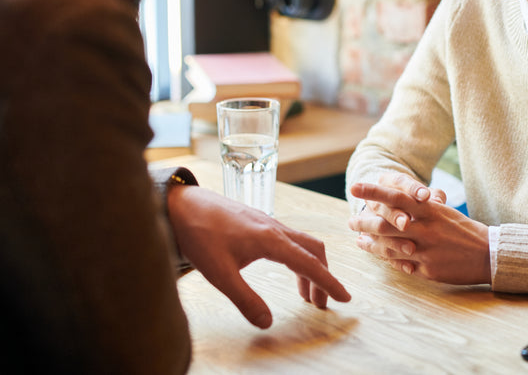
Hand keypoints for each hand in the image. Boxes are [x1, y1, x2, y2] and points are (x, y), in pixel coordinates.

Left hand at [167, 185, 350, 328]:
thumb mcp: (219, 274)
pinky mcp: (259, 221)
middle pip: (314, 250)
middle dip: (323, 277)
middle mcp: (275, 228)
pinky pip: (290, 239)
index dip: (329, 283)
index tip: (345, 298)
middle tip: (322, 304)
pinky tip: (285, 270)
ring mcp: (268, 222)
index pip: (310, 264)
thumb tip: (267, 323)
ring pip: (302, 244)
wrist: (182, 204)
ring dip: (310, 268)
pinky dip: (297, 258)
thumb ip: (245, 299)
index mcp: (271, 240)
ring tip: (305, 295)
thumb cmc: (199, 235)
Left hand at [348, 173, 489, 285]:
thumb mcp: (445, 213)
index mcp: (430, 211)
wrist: (488, 255)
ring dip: (370, 244)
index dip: (374, 192)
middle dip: (364, 223)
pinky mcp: (427, 270)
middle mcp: (425, 229)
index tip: (355, 187)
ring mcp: (425, 251)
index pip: (397, 197)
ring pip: (389, 247)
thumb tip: (406, 198)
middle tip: (350, 222)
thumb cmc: (465, 230)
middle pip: (385, 224)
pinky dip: (387, 259)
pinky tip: (378, 256)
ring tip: (359, 241)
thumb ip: (424, 207)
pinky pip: (400, 264)